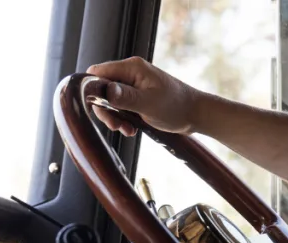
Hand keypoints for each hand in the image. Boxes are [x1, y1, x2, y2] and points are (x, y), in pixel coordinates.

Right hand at [86, 57, 201, 136]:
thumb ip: (125, 97)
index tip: (96, 109)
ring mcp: (133, 85)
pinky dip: (122, 119)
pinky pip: (119, 107)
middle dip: (104, 109)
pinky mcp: (136, 97)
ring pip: (109, 101)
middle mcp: (130, 73)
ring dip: (114, 118)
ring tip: (126, 130)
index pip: (98, 72)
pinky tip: (131, 129)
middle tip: (115, 126)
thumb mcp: (148, 104)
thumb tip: (104, 91)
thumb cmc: (176, 106)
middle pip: (101, 89)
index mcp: (132, 68)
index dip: (91, 89)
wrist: (195, 114)